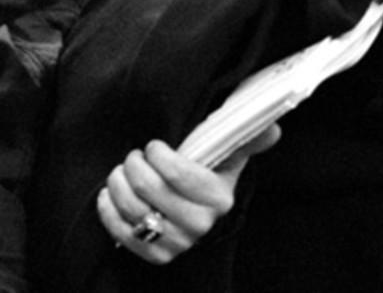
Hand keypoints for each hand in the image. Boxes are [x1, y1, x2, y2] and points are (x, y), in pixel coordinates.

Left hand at [98, 125, 280, 263]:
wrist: (198, 214)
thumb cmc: (209, 175)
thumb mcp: (228, 156)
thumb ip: (246, 139)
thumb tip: (273, 127)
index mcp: (218, 197)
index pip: (178, 174)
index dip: (159, 155)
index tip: (154, 145)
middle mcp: (200, 224)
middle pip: (150, 189)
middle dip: (134, 165)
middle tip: (134, 156)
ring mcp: (178, 243)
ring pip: (133, 209)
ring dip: (118, 184)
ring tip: (121, 171)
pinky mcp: (156, 255)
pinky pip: (122, 234)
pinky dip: (109, 211)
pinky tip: (110, 194)